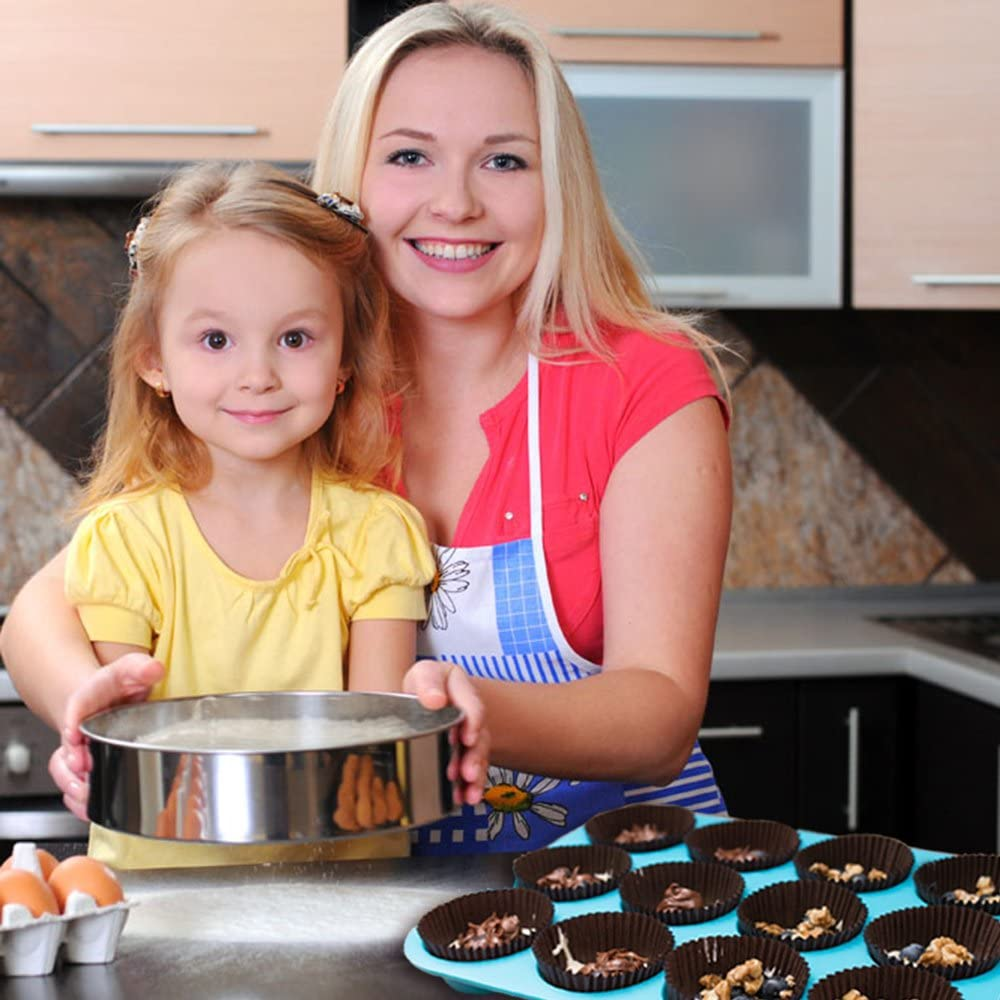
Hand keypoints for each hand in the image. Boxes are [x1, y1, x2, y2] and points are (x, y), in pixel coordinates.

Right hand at [49, 652, 164, 819]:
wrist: (111, 697)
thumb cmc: (120, 685)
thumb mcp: (131, 669)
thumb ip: (141, 668)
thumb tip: (154, 668)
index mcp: (88, 700)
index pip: (76, 709)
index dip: (73, 724)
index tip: (74, 736)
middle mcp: (79, 727)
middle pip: (67, 747)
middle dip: (72, 762)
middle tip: (84, 769)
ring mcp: (79, 748)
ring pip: (65, 770)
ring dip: (73, 785)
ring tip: (87, 794)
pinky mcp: (85, 765)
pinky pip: (73, 785)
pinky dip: (79, 799)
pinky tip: (89, 808)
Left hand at [403, 660, 488, 805]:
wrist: (420, 700)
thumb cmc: (424, 687)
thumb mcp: (423, 675)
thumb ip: (429, 683)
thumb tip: (435, 700)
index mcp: (461, 689)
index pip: (472, 705)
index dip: (472, 722)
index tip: (467, 738)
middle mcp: (470, 714)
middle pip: (478, 737)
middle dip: (474, 757)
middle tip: (467, 772)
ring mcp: (469, 735)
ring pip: (477, 756)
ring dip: (474, 775)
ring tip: (469, 790)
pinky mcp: (465, 753)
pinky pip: (472, 771)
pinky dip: (469, 787)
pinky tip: (465, 798)